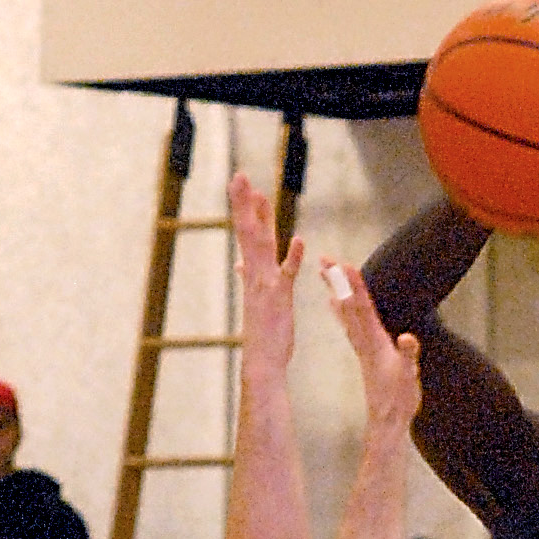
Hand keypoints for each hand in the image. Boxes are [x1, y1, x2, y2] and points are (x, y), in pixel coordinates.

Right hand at [230, 171, 303, 365]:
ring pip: (261, 247)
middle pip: (248, 233)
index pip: (246, 235)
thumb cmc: (263, 333)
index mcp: (252, 274)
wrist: (262, 362)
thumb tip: (240, 264)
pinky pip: (286, 275)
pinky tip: (298, 239)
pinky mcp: (280, 300)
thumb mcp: (256, 300)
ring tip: (260, 194)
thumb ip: (250, 278)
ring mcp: (266, 286)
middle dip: (244, 204)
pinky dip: (291, 258)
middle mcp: (255, 276)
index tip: (244, 186)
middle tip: (240, 177)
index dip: (246, 210)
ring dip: (261, 220)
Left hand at [322, 258, 421, 435]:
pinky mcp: (365, 353)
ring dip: (336, 291)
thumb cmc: (399, 399)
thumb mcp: (409, 375)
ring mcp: (363, 347)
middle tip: (323, 259)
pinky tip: (335, 303)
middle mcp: (364, 341)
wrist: (387, 421)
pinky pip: (349, 324)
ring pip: (345, 313)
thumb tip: (406, 338)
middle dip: (337, 281)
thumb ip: (408, 355)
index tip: (344, 264)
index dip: (354, 286)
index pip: (362, 308)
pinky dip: (341, 310)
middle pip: (348, 305)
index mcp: (374, 342)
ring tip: (324, 273)